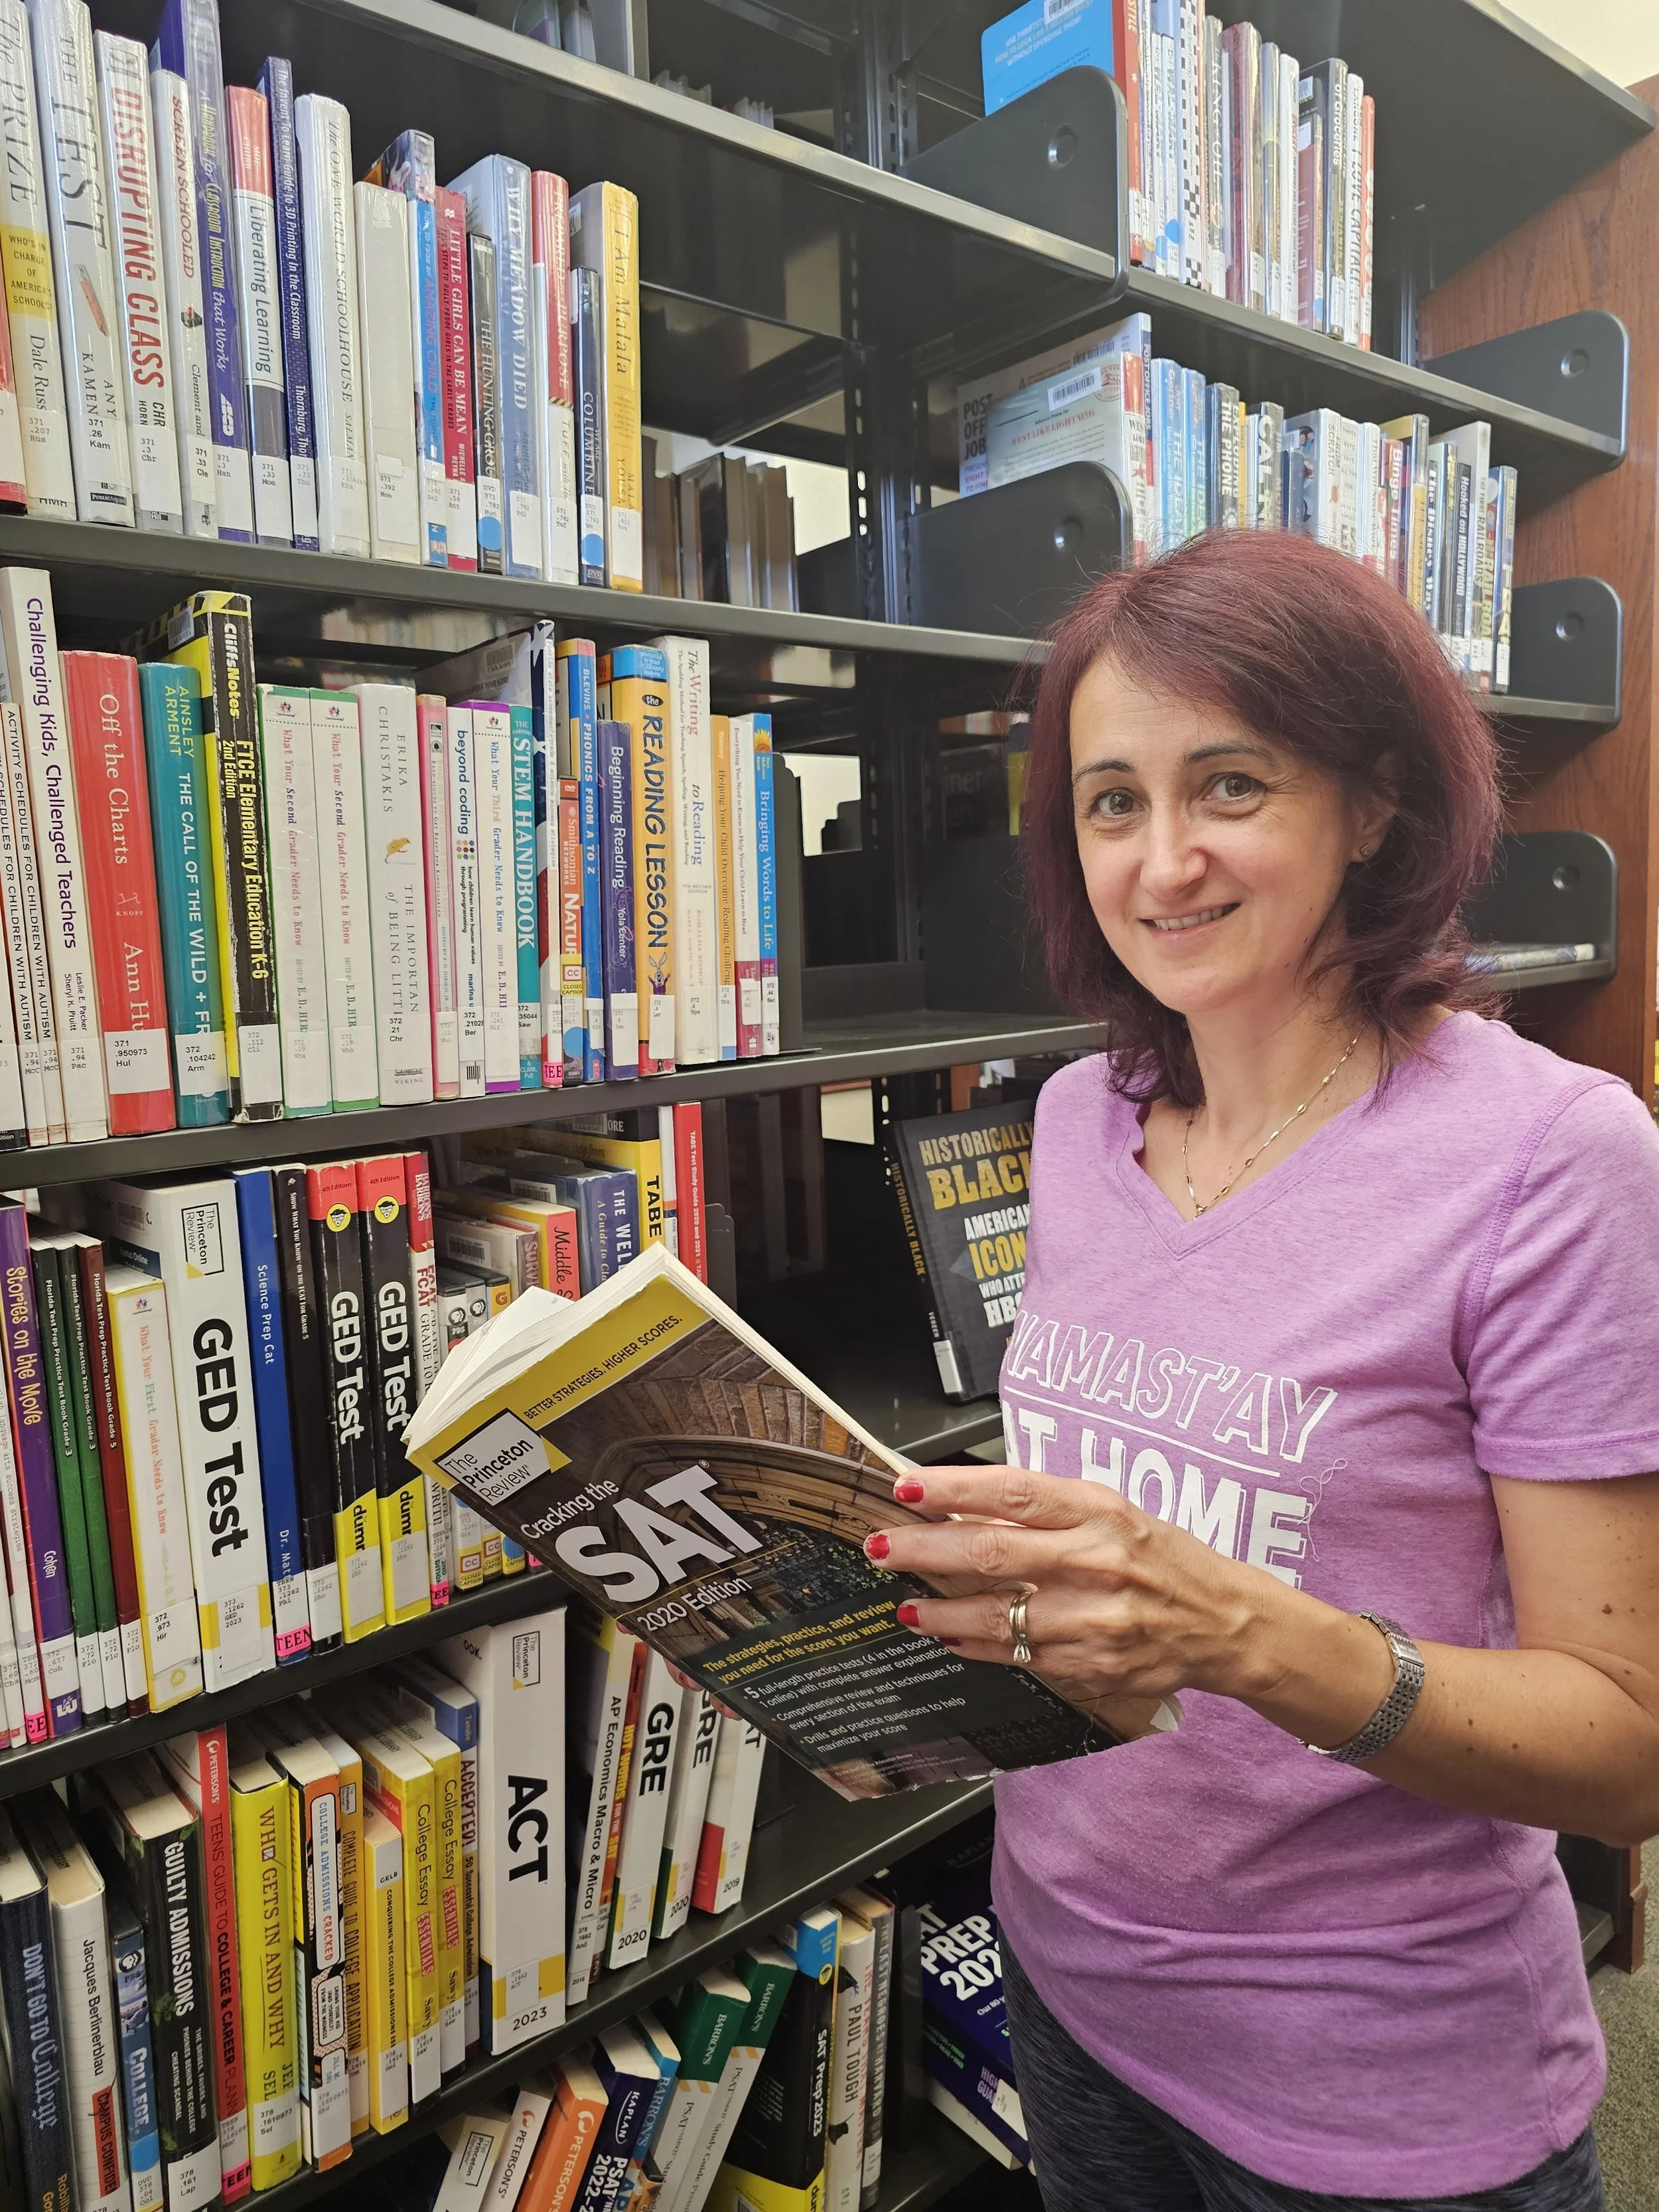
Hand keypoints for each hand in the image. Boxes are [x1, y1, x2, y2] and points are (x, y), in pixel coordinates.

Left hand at [867, 1462, 1296, 1712]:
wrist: (1222, 1621)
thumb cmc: (1160, 1558)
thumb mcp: (1110, 1512)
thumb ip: (1042, 1510)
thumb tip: (961, 1506)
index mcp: (1098, 1510)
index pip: (1012, 1491)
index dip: (953, 1488)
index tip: (906, 1487)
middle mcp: (1095, 1560)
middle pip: (991, 1551)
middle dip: (924, 1549)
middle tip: (882, 1547)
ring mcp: (1094, 1618)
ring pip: (997, 1614)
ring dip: (940, 1612)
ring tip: (906, 1606)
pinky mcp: (1093, 1664)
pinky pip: (1019, 1655)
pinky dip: (977, 1646)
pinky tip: (951, 1637)